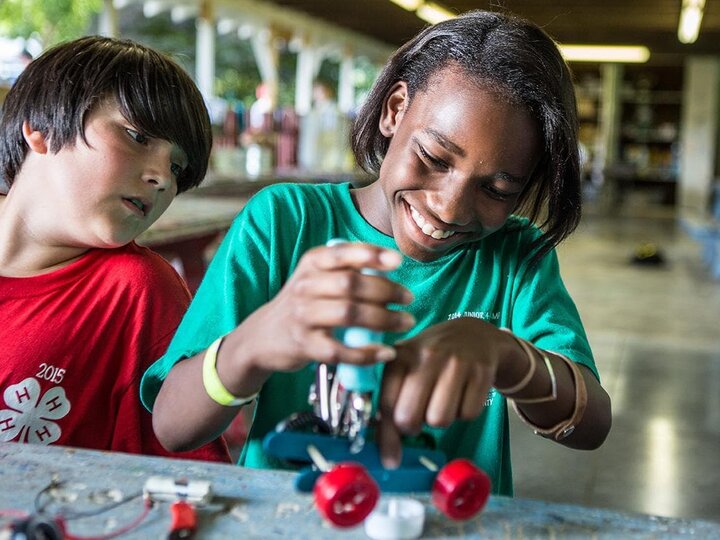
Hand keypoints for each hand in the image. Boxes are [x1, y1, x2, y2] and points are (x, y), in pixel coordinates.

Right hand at [237, 242, 414, 373]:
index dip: (371, 255)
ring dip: (383, 319)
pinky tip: (386, 352)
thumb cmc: (303, 303)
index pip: (342, 253)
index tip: (398, 261)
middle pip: (351, 285)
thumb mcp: (315, 276)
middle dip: (386, 290)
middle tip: (408, 298)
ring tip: (406, 322)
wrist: (263, 336)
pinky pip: (340, 351)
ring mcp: (303, 317)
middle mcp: (305, 287)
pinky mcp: (305, 346)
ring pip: (348, 315)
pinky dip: (366, 353)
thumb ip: (345, 268)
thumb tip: (391, 263)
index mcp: (311, 264)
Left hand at [377, 318, 506, 467]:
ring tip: (441, 400)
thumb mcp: (405, 371)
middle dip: (413, 427)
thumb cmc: (431, 360)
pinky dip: (464, 413)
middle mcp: (426, 356)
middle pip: (409, 418)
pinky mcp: (481, 372)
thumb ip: (391, 406)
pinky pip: (467, 415)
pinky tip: (461, 394)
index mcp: (400, 356)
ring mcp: (455, 362)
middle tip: (420, 416)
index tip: (390, 458)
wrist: (473, 335)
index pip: (387, 406)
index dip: (387, 437)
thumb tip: (387, 458)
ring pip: (439, 420)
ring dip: (440, 419)